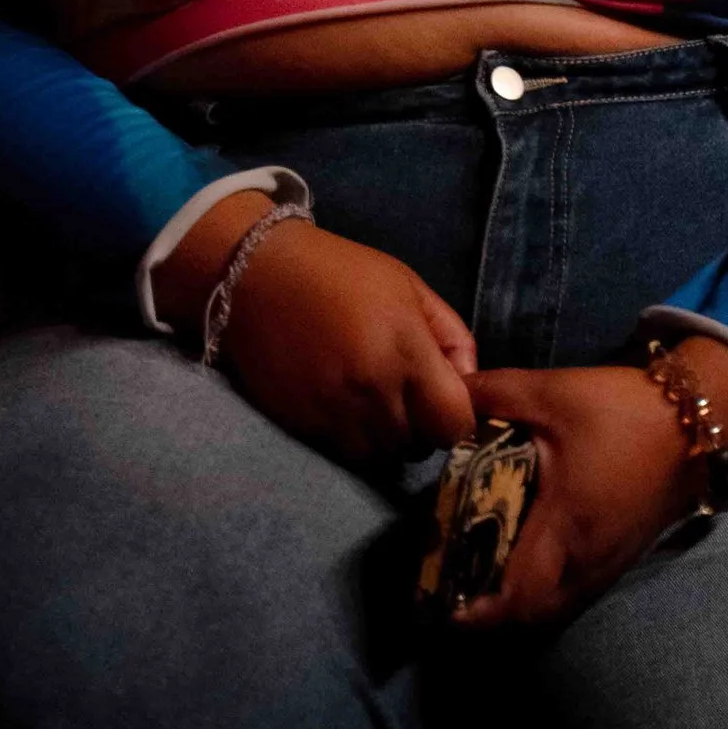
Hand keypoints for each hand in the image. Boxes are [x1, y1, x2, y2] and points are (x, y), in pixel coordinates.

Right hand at [190, 213, 478, 463]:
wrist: (259, 273)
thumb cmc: (343, 272)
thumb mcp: (410, 287)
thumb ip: (452, 337)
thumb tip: (469, 384)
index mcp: (406, 350)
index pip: (454, 423)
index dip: (459, 419)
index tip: (448, 402)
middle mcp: (373, 388)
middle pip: (420, 445)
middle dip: (423, 428)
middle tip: (410, 398)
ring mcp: (335, 411)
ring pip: (383, 456)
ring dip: (389, 438)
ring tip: (378, 402)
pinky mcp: (303, 423)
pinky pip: (346, 453)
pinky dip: (355, 438)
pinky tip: (347, 405)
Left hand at [455, 341, 727, 629]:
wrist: (694, 422)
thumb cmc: (620, 410)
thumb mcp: (550, 391)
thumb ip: (490, 395)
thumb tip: (444, 400)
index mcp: (566, 525)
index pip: (520, 595)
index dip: (480, 613)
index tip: (444, 607)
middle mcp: (587, 559)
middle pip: (534, 614)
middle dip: (491, 615)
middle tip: (452, 590)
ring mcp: (608, 565)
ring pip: (555, 608)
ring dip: (518, 605)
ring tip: (480, 579)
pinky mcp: (621, 558)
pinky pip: (574, 593)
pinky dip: (543, 591)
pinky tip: (524, 561)